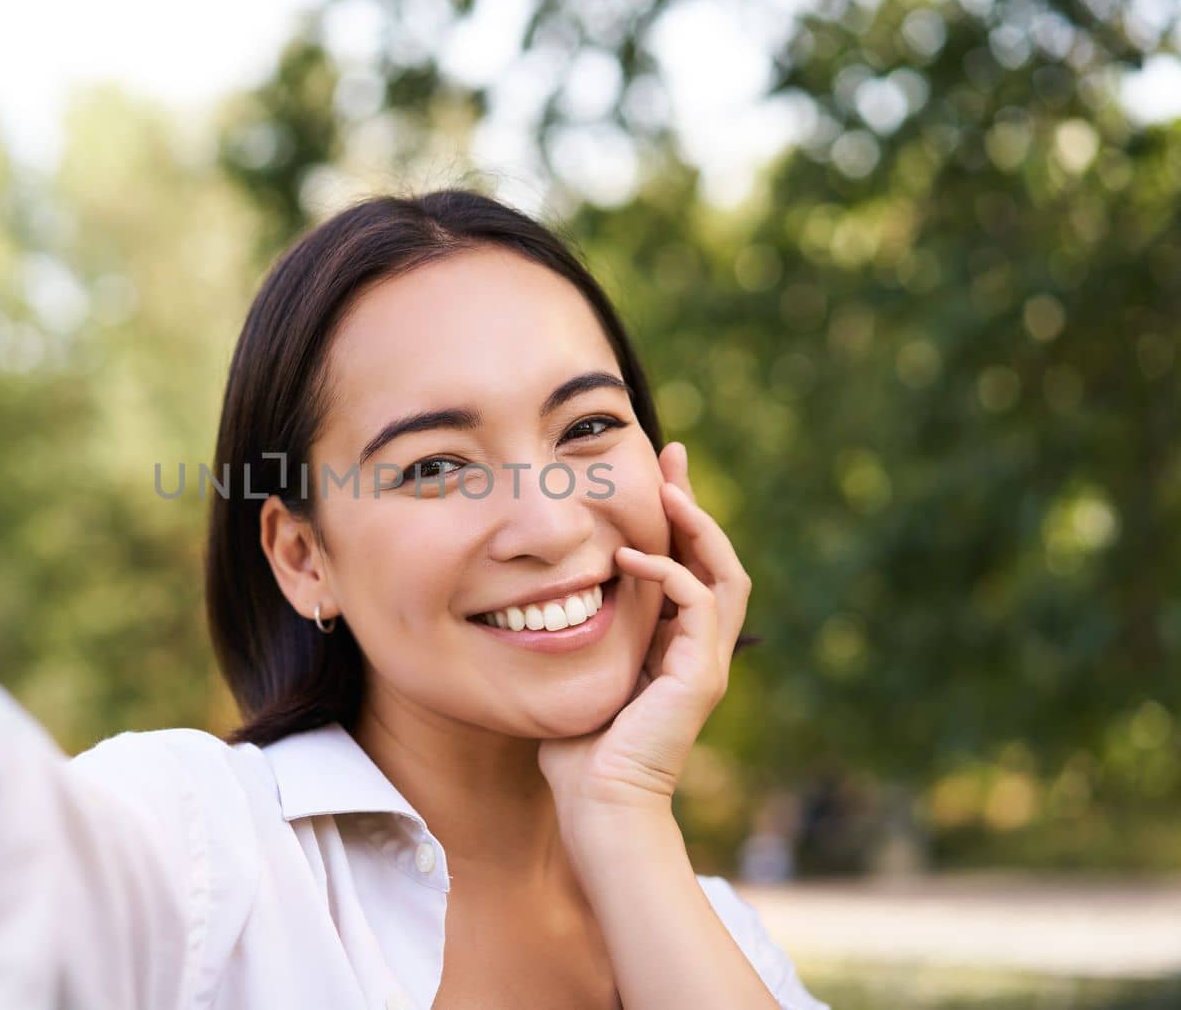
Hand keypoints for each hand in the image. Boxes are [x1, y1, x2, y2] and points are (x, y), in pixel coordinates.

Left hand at [539, 441, 751, 837]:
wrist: (599, 806)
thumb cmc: (577, 753)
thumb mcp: (576, 674)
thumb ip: (575, 637)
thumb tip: (536, 598)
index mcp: (673, 647)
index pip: (686, 566)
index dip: (674, 520)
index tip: (655, 473)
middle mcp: (698, 650)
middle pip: (716, 559)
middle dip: (694, 504)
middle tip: (671, 455)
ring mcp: (706, 662)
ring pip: (724, 574)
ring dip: (697, 527)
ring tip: (666, 492)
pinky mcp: (700, 675)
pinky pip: (698, 603)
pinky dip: (669, 572)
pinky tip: (628, 557)